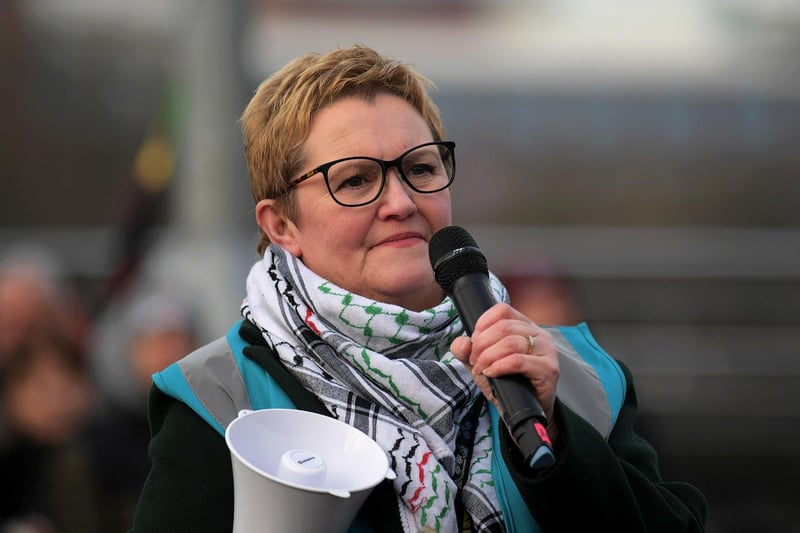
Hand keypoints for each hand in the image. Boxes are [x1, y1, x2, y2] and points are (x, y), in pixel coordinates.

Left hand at [450, 303, 559, 426]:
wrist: (524, 412)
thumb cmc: (507, 384)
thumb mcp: (482, 364)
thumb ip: (467, 352)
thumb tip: (461, 343)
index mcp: (526, 326)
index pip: (502, 310)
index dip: (483, 323)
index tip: (474, 342)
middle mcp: (540, 335)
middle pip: (503, 326)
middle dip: (482, 344)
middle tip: (475, 361)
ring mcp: (547, 351)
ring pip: (510, 343)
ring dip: (488, 356)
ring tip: (481, 369)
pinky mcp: (548, 369)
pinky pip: (518, 361)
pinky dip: (499, 366)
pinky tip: (492, 373)